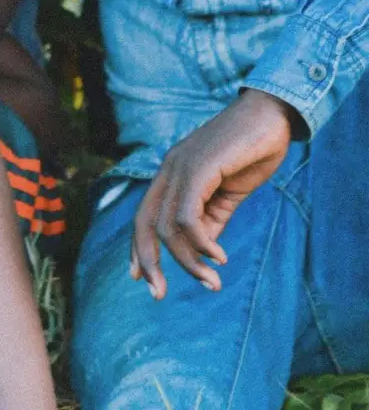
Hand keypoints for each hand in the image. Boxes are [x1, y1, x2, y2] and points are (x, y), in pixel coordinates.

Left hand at [130, 91, 295, 297]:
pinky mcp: (199, 167)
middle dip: (148, 262)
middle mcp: (169, 168)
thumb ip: (211, 219)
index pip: (144, 215)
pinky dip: (200, 243)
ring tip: (212, 280)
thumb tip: (200, 252)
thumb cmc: (250, 152)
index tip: (142, 280)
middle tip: (159, 294)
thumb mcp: (226, 194)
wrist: (270, 116)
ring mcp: (181, 165)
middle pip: (144, 222)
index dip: (139, 248)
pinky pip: (187, 216)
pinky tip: (220, 257)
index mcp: (172, 173)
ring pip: (167, 226)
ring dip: (188, 261)